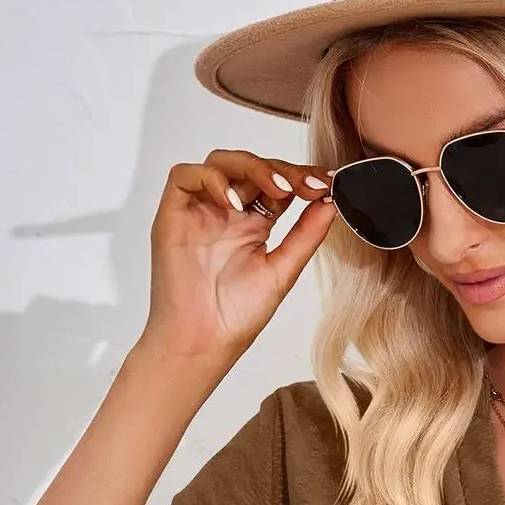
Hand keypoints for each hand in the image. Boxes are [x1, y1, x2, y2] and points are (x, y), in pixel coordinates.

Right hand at [139, 148, 335, 382]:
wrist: (203, 341)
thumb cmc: (236, 316)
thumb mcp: (283, 270)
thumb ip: (306, 234)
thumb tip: (331, 201)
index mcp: (254, 224)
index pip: (278, 184)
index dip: (300, 178)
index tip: (326, 183)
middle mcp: (227, 212)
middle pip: (252, 167)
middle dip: (282, 170)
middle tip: (307, 185)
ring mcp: (200, 210)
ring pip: (221, 162)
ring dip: (252, 168)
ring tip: (277, 190)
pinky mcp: (174, 213)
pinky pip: (185, 175)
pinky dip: (210, 179)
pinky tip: (232, 202)